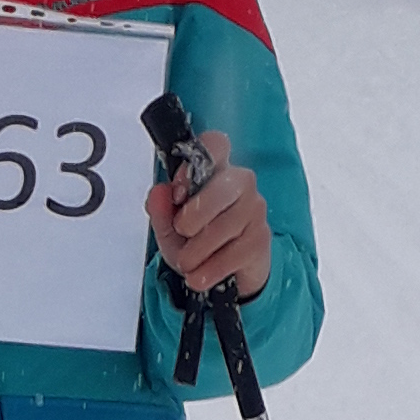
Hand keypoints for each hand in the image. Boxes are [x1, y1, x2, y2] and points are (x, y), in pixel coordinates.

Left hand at [145, 129, 268, 300]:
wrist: (226, 275)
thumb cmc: (199, 241)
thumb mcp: (170, 228)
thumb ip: (160, 209)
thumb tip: (159, 193)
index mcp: (216, 170)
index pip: (215, 144)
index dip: (194, 167)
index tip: (178, 192)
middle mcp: (240, 183)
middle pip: (221, 187)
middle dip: (193, 217)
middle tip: (182, 232)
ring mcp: (255, 210)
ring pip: (224, 226)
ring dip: (196, 251)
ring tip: (188, 261)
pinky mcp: (261, 239)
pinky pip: (233, 254)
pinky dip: (210, 269)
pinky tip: (200, 275)